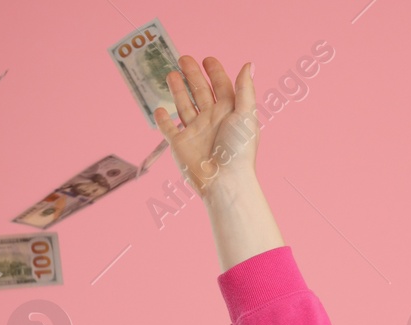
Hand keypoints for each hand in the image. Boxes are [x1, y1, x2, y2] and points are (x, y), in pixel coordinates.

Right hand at [152, 56, 257, 198]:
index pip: (222, 86)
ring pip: (184, 105)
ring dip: (177, 90)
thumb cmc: (239, 150)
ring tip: (171, 74)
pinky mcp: (179, 144)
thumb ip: (246, 89)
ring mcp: (195, 131)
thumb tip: (250, 64)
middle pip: (200, 91)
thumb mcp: (246, 115)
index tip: (207, 59)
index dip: (215, 72)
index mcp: (229, 112)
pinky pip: (168, 129)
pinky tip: (160, 109)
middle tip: (183, 58)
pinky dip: (163, 120)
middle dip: (192, 75)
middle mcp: (212, 120)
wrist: (224, 181)